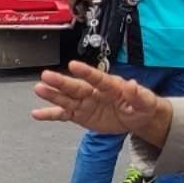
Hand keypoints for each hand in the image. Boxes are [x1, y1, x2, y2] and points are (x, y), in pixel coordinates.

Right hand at [31, 62, 164, 136]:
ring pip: (66, 98)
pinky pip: (63, 114)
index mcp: (110, 86)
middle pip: (76, 86)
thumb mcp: (146, 102)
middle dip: (61, 82)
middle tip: (46, 76)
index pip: (97, 78)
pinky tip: (37, 114)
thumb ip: (138, 94)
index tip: (73, 65)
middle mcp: (94, 92)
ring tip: (39, 89)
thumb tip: (132, 85)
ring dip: (52, 94)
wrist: (137, 117)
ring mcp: (85, 103)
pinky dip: (50, 114)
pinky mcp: (80, 114)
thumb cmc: (142, 106)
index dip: (85, 72)